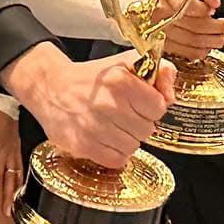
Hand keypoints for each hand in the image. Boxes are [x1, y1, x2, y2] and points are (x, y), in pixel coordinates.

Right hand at [0, 45, 174, 170]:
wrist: (52, 88)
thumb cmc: (92, 79)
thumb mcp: (127, 62)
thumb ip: (159, 70)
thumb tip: (171, 96)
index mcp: (120, 80)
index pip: (159, 107)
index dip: (152, 106)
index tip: (140, 102)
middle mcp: (107, 104)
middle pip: (147, 130)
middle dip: (140, 123)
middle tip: (124, 114)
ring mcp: (94, 126)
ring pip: (133, 147)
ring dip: (127, 139)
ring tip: (113, 126)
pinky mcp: (83, 145)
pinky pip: (116, 160)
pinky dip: (115, 153)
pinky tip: (106, 139)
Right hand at [154, 0, 223, 61]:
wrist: (135, 4)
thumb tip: (215, 0)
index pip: (190, 5)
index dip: (206, 8)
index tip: (216, 7)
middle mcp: (160, 15)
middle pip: (194, 26)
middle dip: (216, 27)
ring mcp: (159, 32)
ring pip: (192, 41)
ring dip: (212, 41)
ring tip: (221, 36)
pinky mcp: (160, 46)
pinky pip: (185, 52)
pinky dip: (200, 51)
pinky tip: (207, 46)